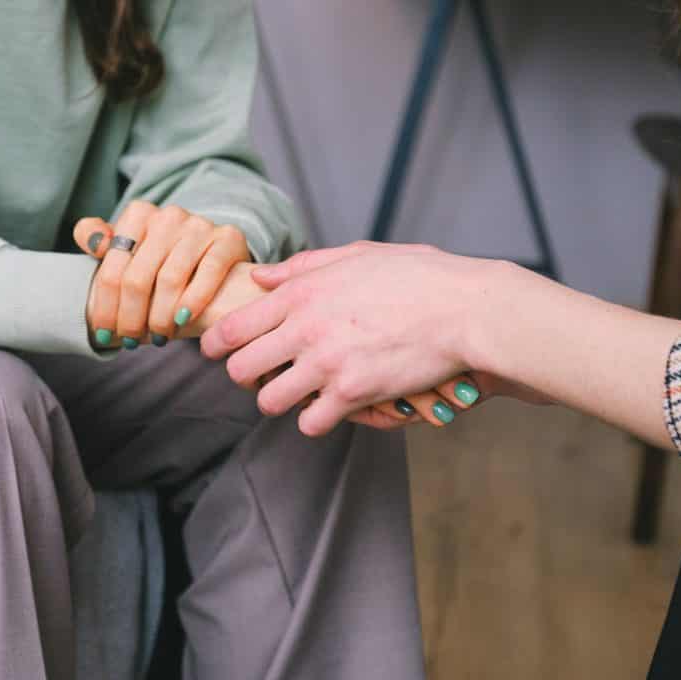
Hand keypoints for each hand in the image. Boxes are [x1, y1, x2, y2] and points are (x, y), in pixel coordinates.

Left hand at [75, 201, 250, 346]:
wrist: (213, 252)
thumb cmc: (161, 258)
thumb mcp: (127, 246)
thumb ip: (98, 239)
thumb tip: (94, 241)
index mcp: (138, 214)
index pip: (112, 269)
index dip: (105, 307)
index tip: (103, 334)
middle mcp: (168, 216)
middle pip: (138, 278)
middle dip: (131, 318)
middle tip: (130, 342)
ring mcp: (199, 226)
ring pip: (170, 280)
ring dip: (160, 318)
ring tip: (158, 337)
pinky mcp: (228, 238)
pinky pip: (208, 273)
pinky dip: (193, 301)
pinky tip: (182, 321)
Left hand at [201, 241, 528, 435]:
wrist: (465, 309)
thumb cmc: (417, 277)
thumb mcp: (356, 255)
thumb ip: (302, 267)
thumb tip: (260, 276)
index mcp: (301, 292)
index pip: (233, 327)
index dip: (215, 344)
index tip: (216, 352)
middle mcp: (305, 328)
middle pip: (240, 369)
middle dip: (245, 376)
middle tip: (261, 375)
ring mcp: (326, 363)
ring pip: (269, 401)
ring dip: (279, 400)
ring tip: (296, 393)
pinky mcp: (352, 393)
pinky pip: (310, 422)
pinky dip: (316, 419)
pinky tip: (329, 408)